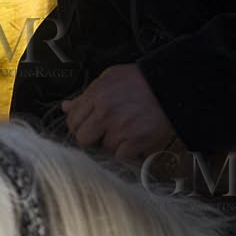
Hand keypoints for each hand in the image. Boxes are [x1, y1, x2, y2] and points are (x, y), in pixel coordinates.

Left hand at [62, 64, 176, 162]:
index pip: (73, 120)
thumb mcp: (110, 79)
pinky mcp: (135, 141)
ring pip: (102, 148)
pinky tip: (132, 139)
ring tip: (124, 131)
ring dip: (112, 144)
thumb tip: (66, 107)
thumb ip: (86, 94)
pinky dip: (126, 151)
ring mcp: (120, 128)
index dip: (78, 125)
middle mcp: (105, 112)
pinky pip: (120, 156)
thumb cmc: (140, 81)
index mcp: (97, 95)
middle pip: (82, 138)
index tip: (87, 126)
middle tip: (103, 132)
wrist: (169, 87)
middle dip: (91, 138)